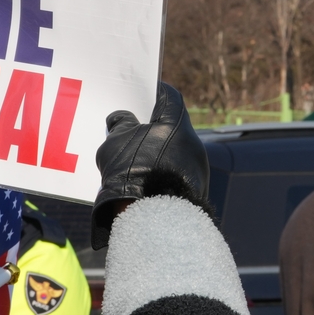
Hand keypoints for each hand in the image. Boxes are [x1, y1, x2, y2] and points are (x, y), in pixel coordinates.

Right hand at [90, 82, 209, 249]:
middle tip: (130, 131)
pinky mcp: (195, 191)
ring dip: (156, 153)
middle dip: (152, 128)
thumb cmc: (132, 174)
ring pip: (174, 152)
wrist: (152, 221)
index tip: (141, 96)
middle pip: (172, 127)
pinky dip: (161, 173)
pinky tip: (143, 182)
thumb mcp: (115, 144)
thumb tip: (122, 119)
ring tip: (131, 161)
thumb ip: (120, 126)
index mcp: (177, 125)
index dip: (154, 94)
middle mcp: (194, 144)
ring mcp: (197, 170)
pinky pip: (176, 174)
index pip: (169, 97)